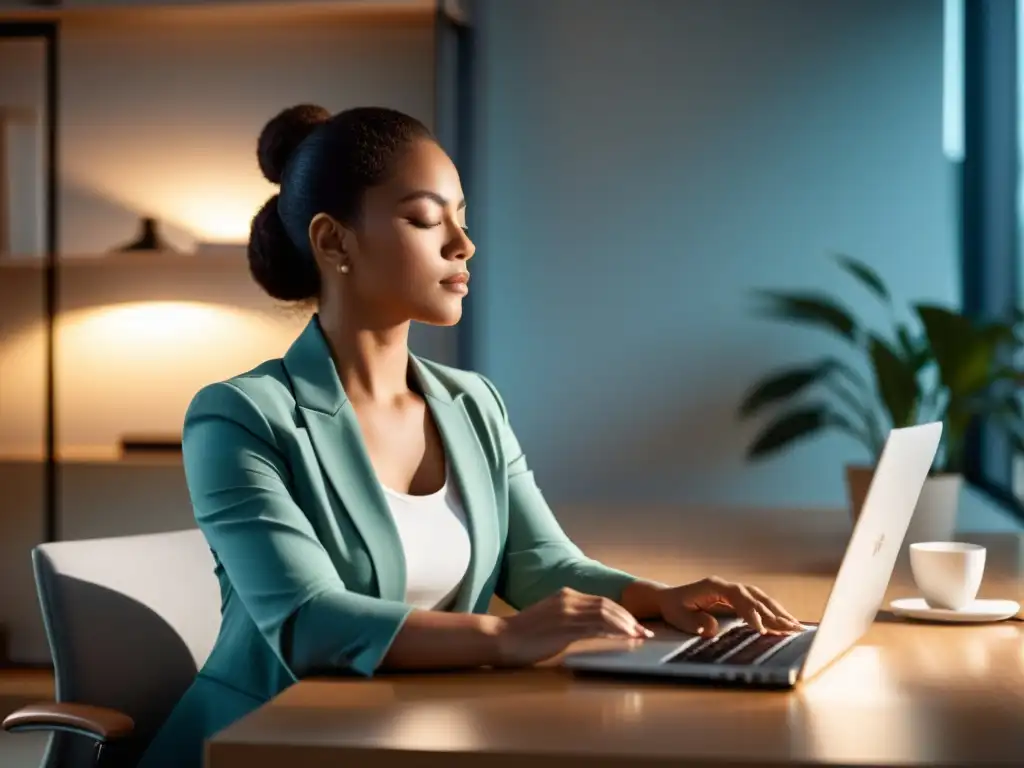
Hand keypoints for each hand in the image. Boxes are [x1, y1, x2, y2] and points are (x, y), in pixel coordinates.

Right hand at [492, 587, 653, 666]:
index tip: (635, 625)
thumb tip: (596, 630)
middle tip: (644, 631)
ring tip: (639, 635)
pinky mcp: (565, 625)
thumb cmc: (523, 635)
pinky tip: (625, 637)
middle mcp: (568, 598)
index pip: (601, 601)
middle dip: (629, 618)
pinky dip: (615, 630)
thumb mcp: (551, 622)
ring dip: (626, 624)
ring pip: (605, 612)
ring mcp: (566, 610)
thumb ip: (572, 622)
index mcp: (565, 595)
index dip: (621, 613)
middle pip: (607, 605)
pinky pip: (596, 625)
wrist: (501, 638)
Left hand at [656, 576, 802, 635]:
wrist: (669, 599)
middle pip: (755, 596)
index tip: (761, 628)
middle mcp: (727, 585)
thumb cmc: (674, 608)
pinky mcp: (736, 598)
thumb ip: (695, 623)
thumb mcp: (679, 617)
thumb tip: (713, 629)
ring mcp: (733, 590)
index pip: (738, 596)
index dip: (751, 611)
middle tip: (792, 628)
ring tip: (796, 626)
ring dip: (778, 612)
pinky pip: (758, 603)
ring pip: (761, 598)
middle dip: (774, 613)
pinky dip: (773, 612)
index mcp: (714, 586)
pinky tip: (785, 622)